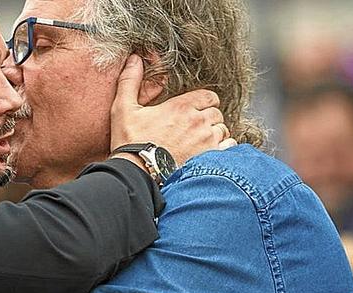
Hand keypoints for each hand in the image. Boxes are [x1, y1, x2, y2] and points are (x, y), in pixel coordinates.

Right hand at [111, 55, 234, 164]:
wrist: (137, 174)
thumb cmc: (130, 142)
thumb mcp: (124, 109)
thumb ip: (130, 81)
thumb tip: (135, 58)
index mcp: (182, 106)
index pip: (209, 96)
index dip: (204, 102)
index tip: (195, 110)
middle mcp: (198, 122)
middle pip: (216, 113)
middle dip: (208, 119)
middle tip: (195, 128)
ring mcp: (206, 141)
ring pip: (223, 130)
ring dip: (215, 134)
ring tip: (201, 141)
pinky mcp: (209, 158)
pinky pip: (228, 148)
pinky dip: (223, 149)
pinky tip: (209, 152)